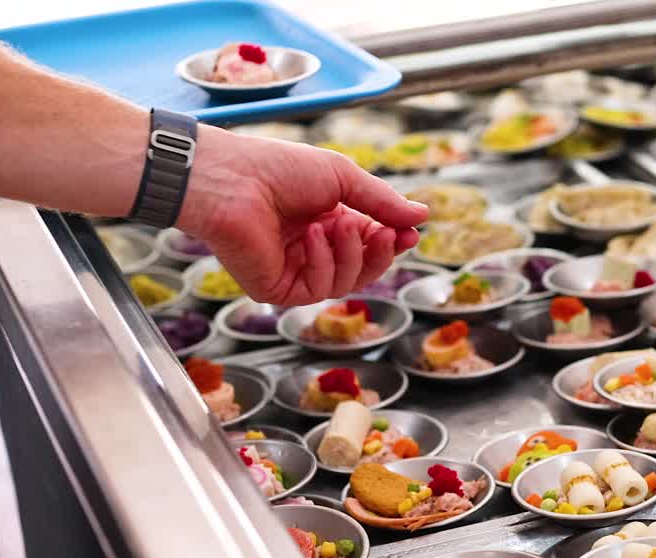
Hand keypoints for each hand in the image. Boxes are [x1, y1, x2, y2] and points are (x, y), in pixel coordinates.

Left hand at [177, 127, 427, 305]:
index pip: (370, 243)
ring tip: (337, 224)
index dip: (393, 241)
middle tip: (390, 234)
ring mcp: (294, 272)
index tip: (411, 233)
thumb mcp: (343, 177)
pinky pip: (319, 290)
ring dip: (351, 254)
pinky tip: (312, 236)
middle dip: (380, 253)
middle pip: (364, 270)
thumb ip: (382, 201)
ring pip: (346, 284)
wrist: (233, 178)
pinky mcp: (277, 289)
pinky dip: (323, 262)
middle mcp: (312, 249)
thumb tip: (422, 215)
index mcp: (327, 221)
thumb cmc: (277, 168)